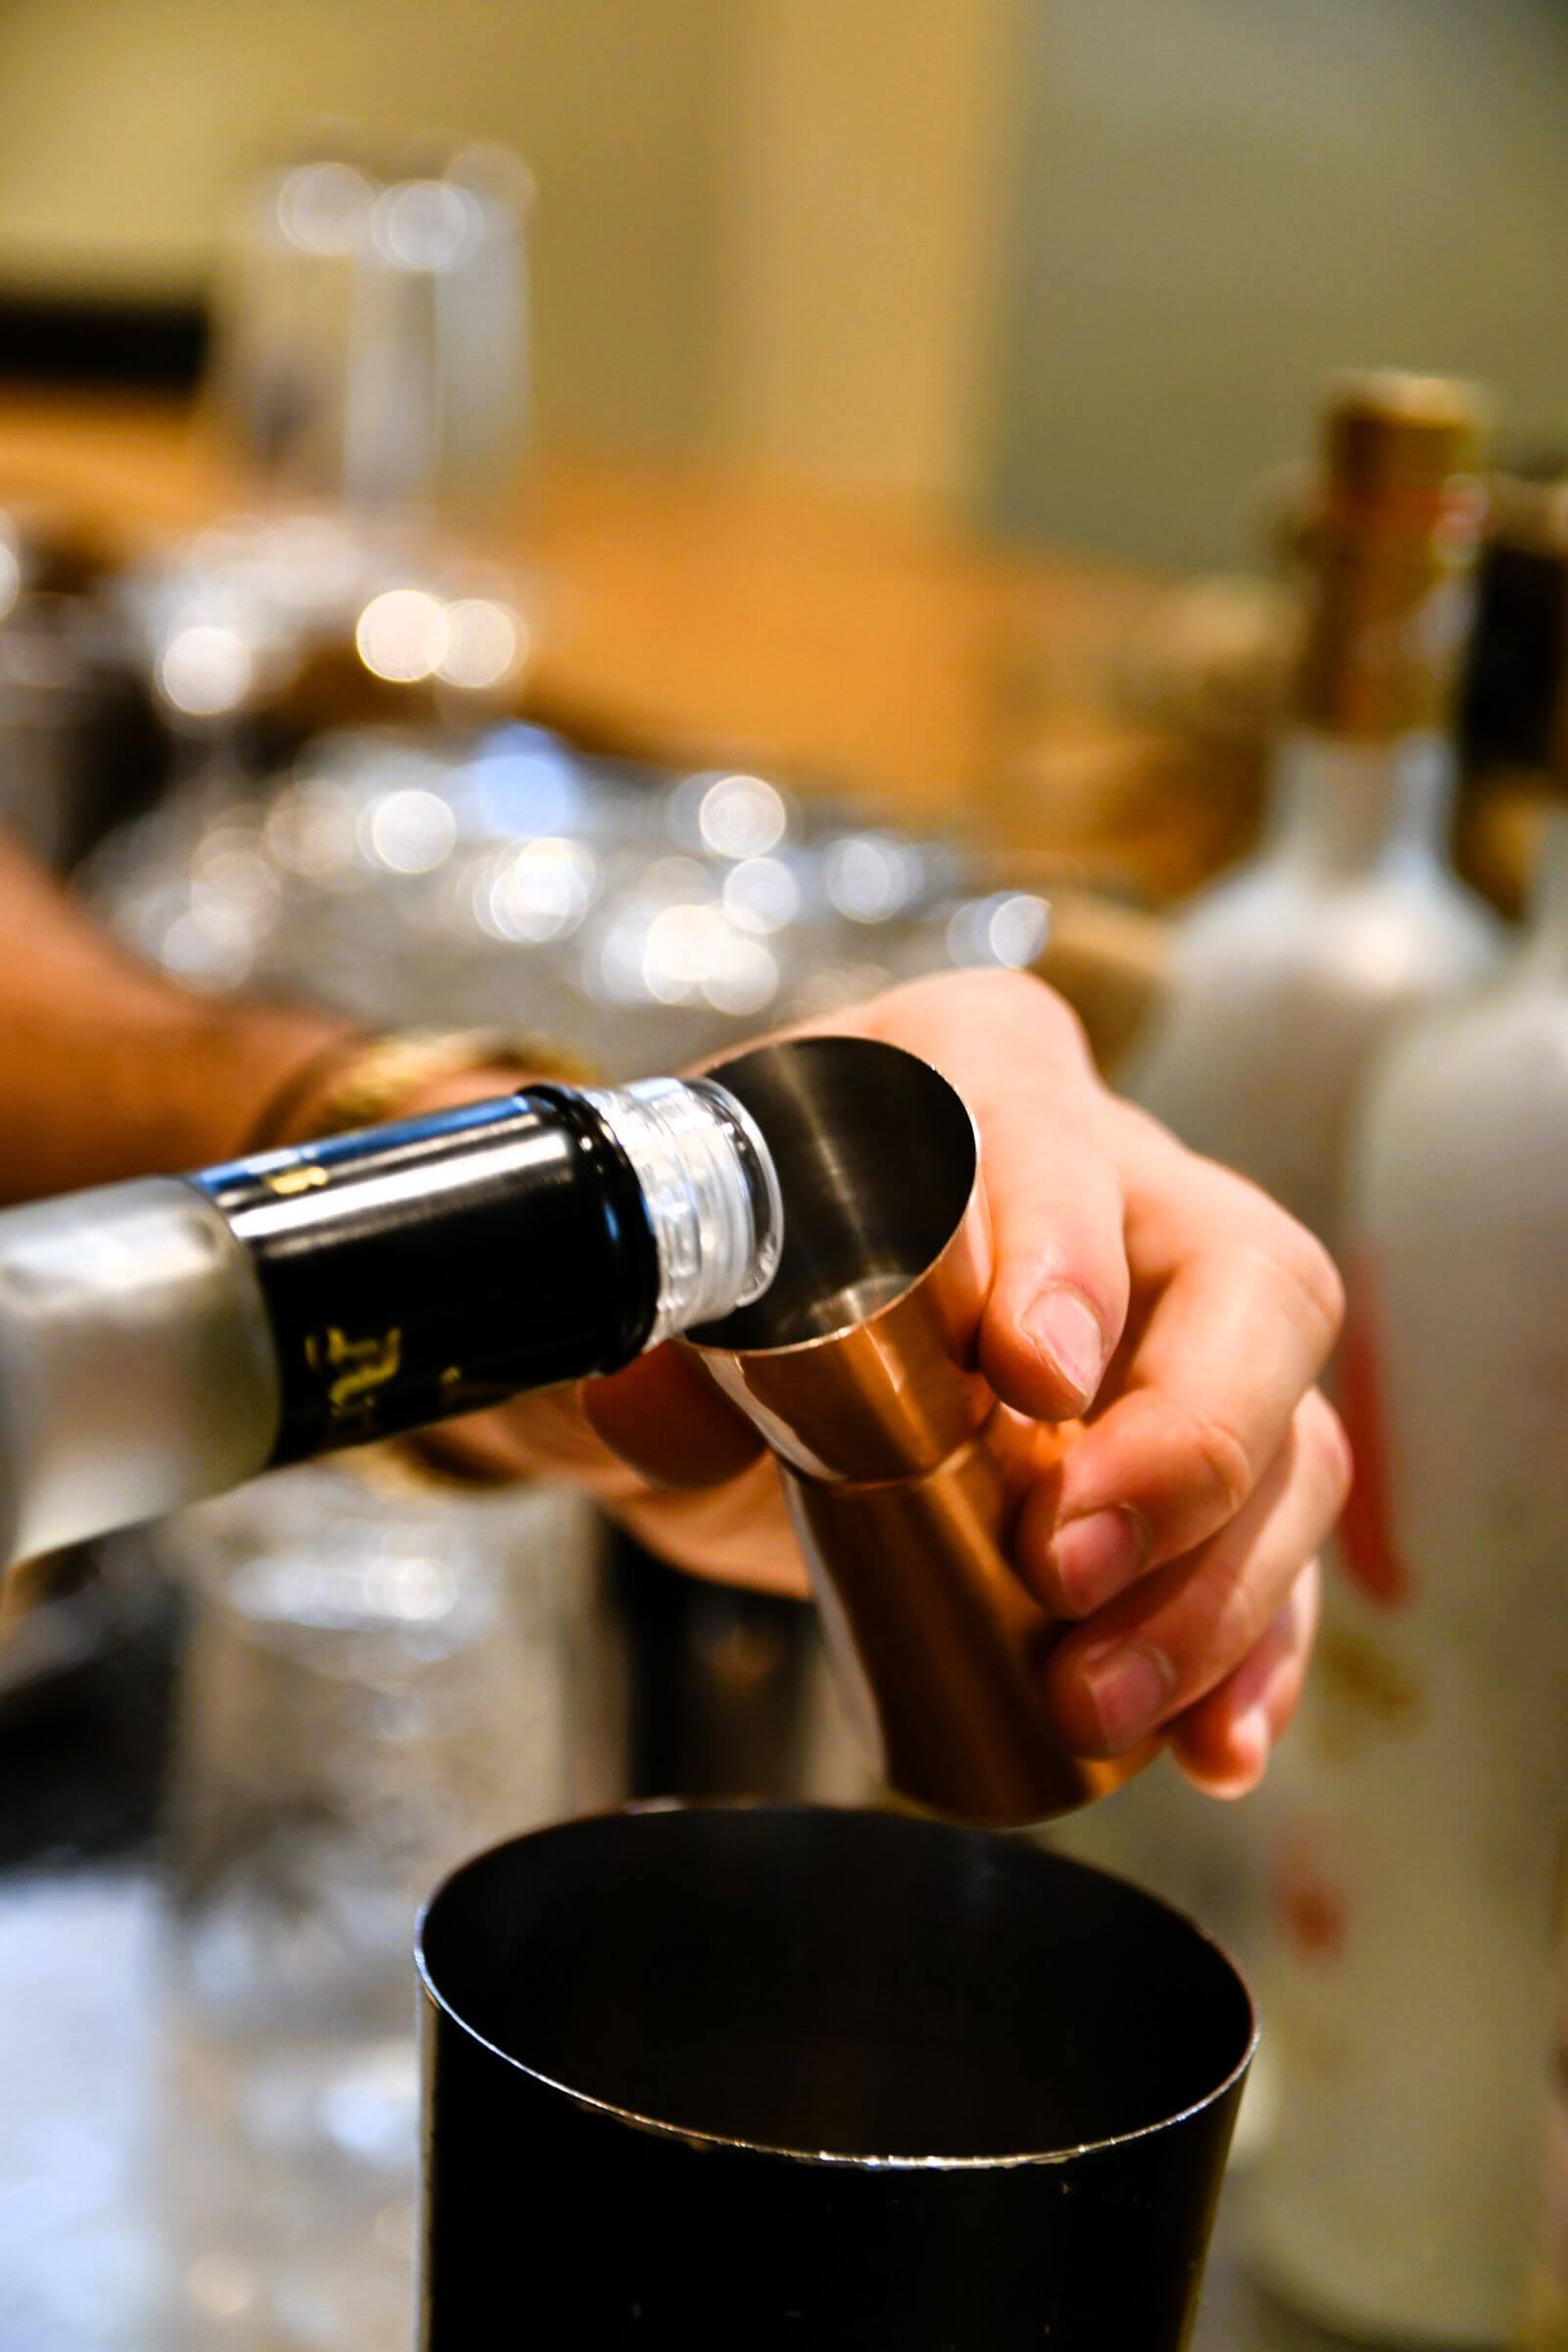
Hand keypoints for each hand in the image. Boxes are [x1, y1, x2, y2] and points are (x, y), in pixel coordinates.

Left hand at [423, 971, 1348, 1798]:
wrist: (738, 1334)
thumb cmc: (733, 1250)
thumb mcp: (676, 1259)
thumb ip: (664, 1324)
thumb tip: (652, 1398)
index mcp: (980, 1074)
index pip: (1059, 1138)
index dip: (1066, 1254)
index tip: (1031, 1380)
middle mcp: (1127, 1181)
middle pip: (1250, 1285)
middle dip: (1185, 1445)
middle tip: (1067, 1570)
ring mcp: (1185, 1326)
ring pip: (1288, 1435)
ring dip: (1210, 1591)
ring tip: (1095, 1699)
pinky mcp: (1197, 1464)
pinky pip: (1272, 1551)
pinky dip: (1251, 1653)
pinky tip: (1215, 1744)